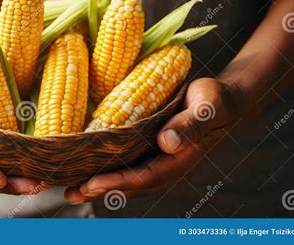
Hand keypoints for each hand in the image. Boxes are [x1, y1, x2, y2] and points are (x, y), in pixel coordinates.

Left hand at [65, 78, 245, 203]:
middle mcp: (167, 166)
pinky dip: (108, 171)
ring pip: (127, 179)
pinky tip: (89, 169)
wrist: (223, 101)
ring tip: (72, 190)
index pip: (144, 177)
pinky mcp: (153, 152)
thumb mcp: (207, 109)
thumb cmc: (215, 102)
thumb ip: (190, 125)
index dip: (117, 183)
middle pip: (131, 185)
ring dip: (100, 185)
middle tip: (71, 193)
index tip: (91, 184)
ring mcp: (160, 161)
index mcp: (179, 161)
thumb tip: (167, 143)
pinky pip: (128, 166)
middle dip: (100, 190)